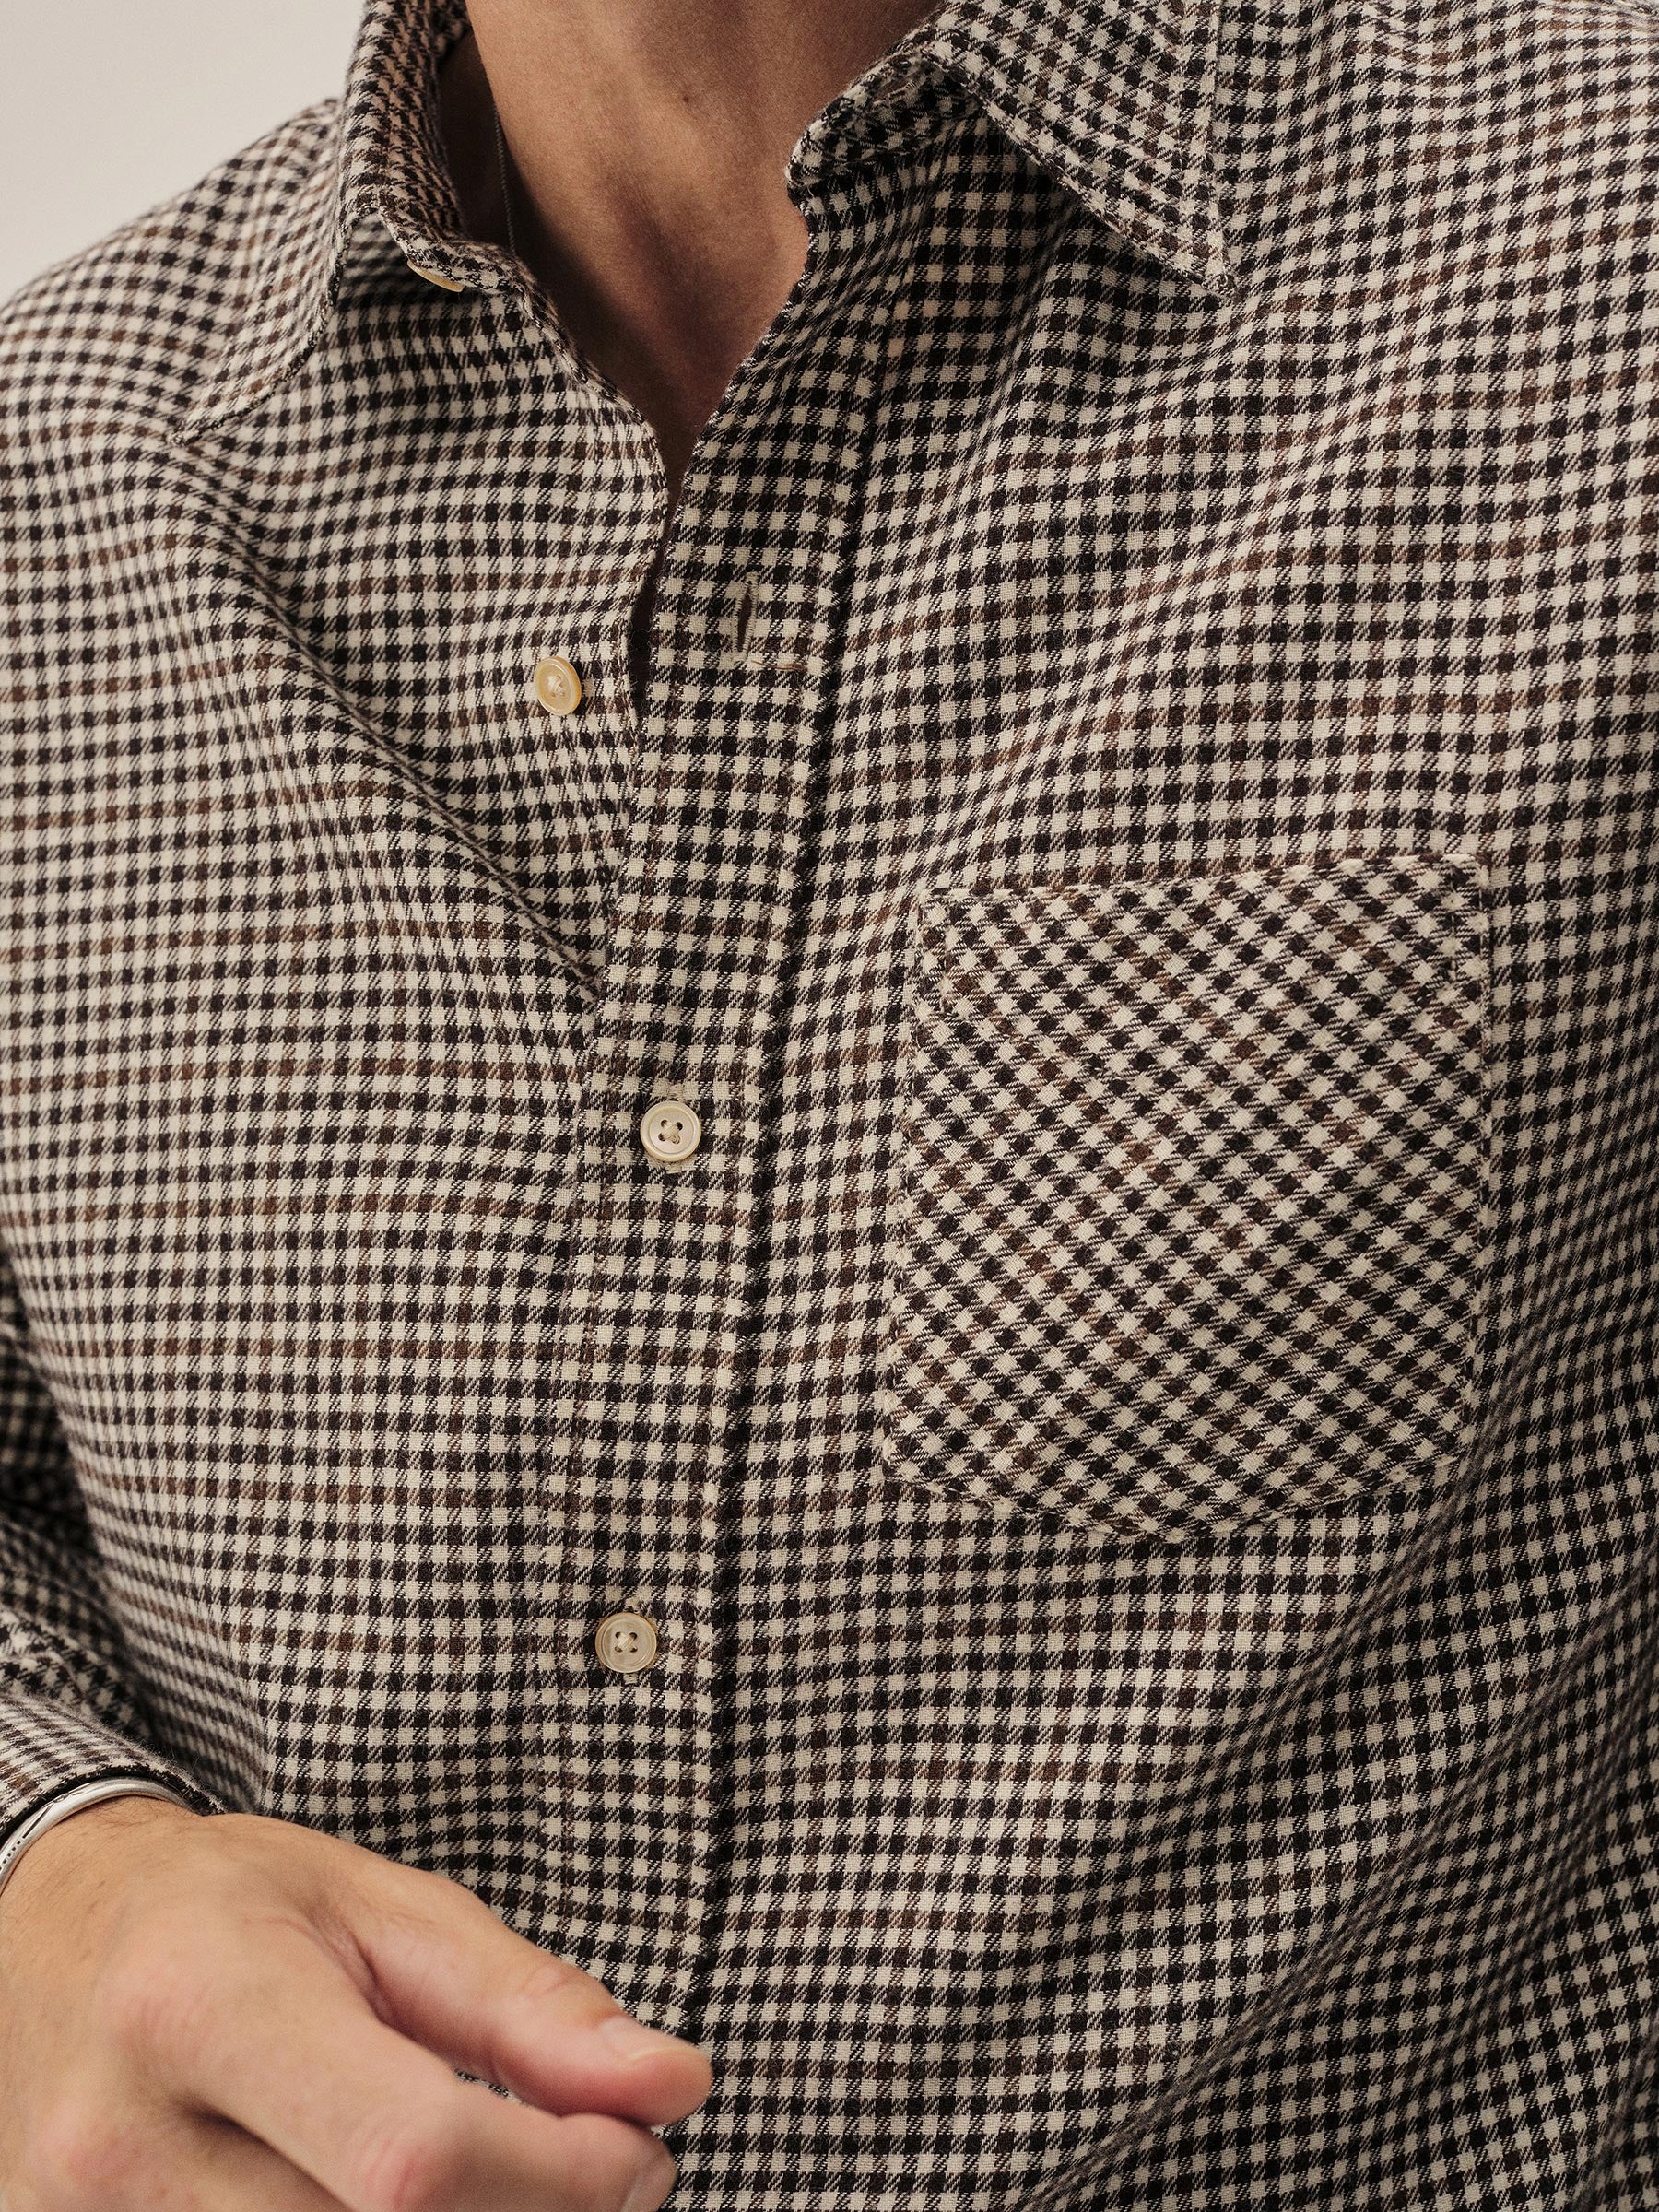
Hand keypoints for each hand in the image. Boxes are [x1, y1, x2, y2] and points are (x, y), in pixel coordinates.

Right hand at [0, 1796, 712, 2209]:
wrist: (51, 1935)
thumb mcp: (390, 1910)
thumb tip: (670, 2086)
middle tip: (595, 2165)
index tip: (638, 2148)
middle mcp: (123, 2143)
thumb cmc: (232, 1907)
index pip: (410, 2157)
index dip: (556, 2175)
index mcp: (202, 2004)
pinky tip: (404, 2207)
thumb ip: (529, 2008)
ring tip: (504, 2182)